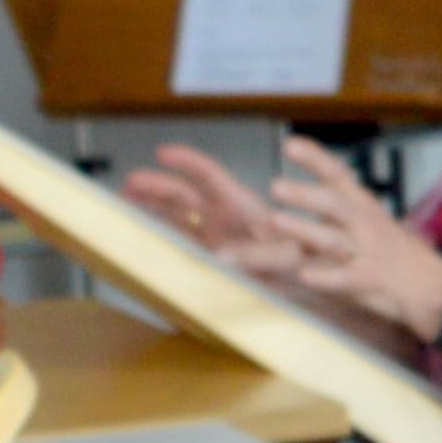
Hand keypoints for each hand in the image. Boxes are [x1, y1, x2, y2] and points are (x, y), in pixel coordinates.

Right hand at [116, 145, 296, 263]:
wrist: (314, 290)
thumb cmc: (309, 265)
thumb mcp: (290, 255)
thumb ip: (262, 255)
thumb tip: (223, 258)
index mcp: (241, 207)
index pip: (209, 176)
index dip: (187, 162)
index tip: (163, 152)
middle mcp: (224, 221)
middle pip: (182, 196)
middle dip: (154, 187)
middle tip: (128, 184)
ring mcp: (215, 242)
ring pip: (175, 220)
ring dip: (151, 211)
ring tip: (126, 205)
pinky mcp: (211, 265)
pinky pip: (179, 249)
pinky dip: (160, 243)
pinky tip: (143, 241)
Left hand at [255, 139, 441, 330]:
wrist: (439, 289)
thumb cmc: (401, 258)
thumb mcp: (373, 227)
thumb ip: (339, 217)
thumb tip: (304, 206)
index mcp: (365, 208)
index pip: (339, 176)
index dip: (315, 159)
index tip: (290, 145)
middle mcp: (365, 225)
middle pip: (334, 204)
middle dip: (305, 195)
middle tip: (275, 187)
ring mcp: (369, 253)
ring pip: (334, 239)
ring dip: (306, 229)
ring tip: (278, 221)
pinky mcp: (372, 282)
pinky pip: (347, 279)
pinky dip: (326, 277)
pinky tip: (306, 275)